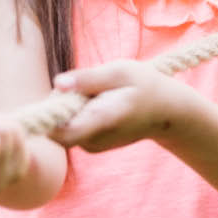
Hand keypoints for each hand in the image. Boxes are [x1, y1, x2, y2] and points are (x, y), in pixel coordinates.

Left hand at [51, 61, 180, 152]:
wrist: (168, 112)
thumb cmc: (146, 86)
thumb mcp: (121, 71)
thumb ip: (88, 78)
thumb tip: (57, 83)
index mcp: (101, 121)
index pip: (58, 131)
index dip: (49, 113)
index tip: (60, 92)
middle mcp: (93, 140)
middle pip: (56, 126)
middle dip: (61, 102)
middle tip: (84, 83)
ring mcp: (92, 146)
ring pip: (64, 126)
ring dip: (72, 106)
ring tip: (99, 93)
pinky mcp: (92, 145)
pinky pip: (74, 128)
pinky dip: (80, 113)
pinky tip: (101, 103)